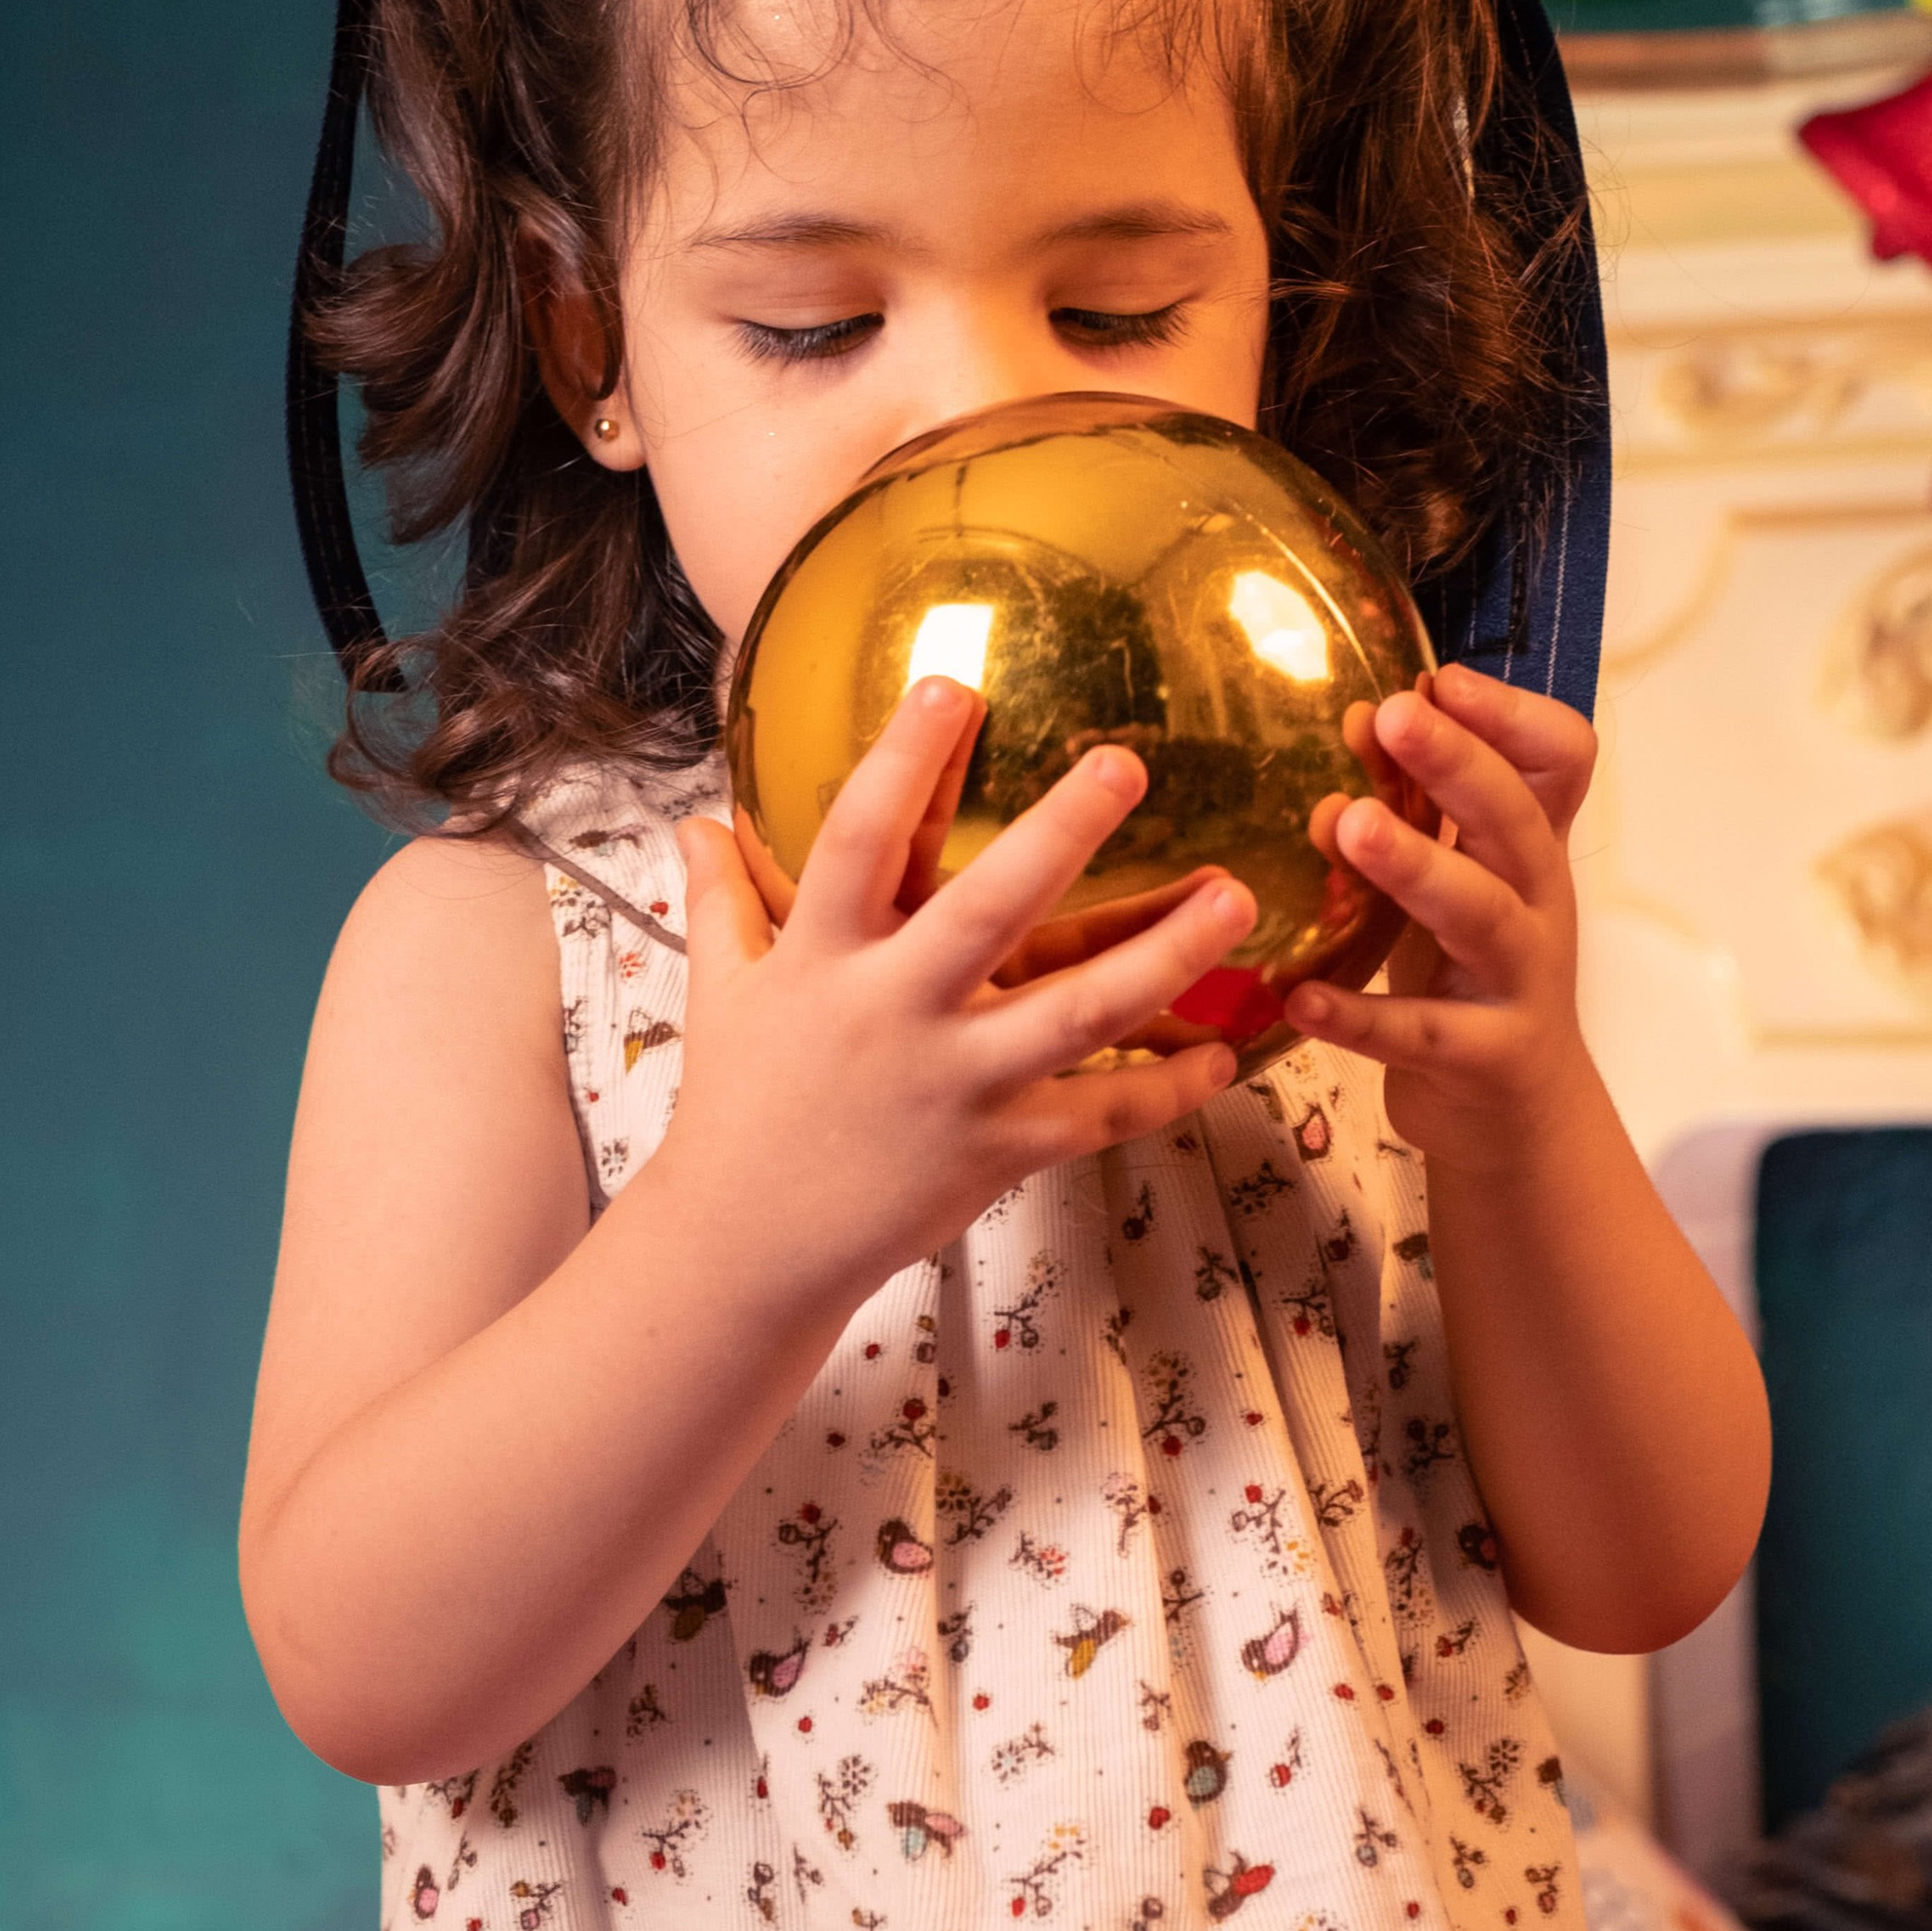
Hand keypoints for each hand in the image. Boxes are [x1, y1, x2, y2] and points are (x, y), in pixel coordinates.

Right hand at [664, 675, 1253, 1290]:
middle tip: (1126, 763)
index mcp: (823, 957)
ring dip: (1165, 955)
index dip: (903, 762)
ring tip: (1236, 898)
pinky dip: (1167, 1089)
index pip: (861, 839)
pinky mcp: (997, 1149)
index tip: (951, 684)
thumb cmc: (739, 1105)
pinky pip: (1099, 1114)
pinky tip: (1226, 1054)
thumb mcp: (719, 990)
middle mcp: (893, 1011)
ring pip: (1077, 1011)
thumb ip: (721, 897)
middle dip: (1060, 834)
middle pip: (988, 910)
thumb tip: (695, 817)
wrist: (747, 1245)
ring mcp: (953, 1083)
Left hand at [1284, 667, 1594, 1182]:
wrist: (1519, 1118)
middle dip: (1457, 763)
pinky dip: (1360, 1016)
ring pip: (1481, 915)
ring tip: (1345, 825)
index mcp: (1532, 848)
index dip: (1513, 714)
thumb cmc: (1470, 975)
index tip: (1438, 680)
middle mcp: (1538, 902)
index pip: (1563, 760)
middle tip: (1389, 716)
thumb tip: (1362, 714)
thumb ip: (1423, 809)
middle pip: (1518, 821)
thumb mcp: (1461, 880)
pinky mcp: (1485, 1057)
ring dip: (1416, 866)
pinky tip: (1298, 997)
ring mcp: (1520, 982)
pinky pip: (1422, 1034)